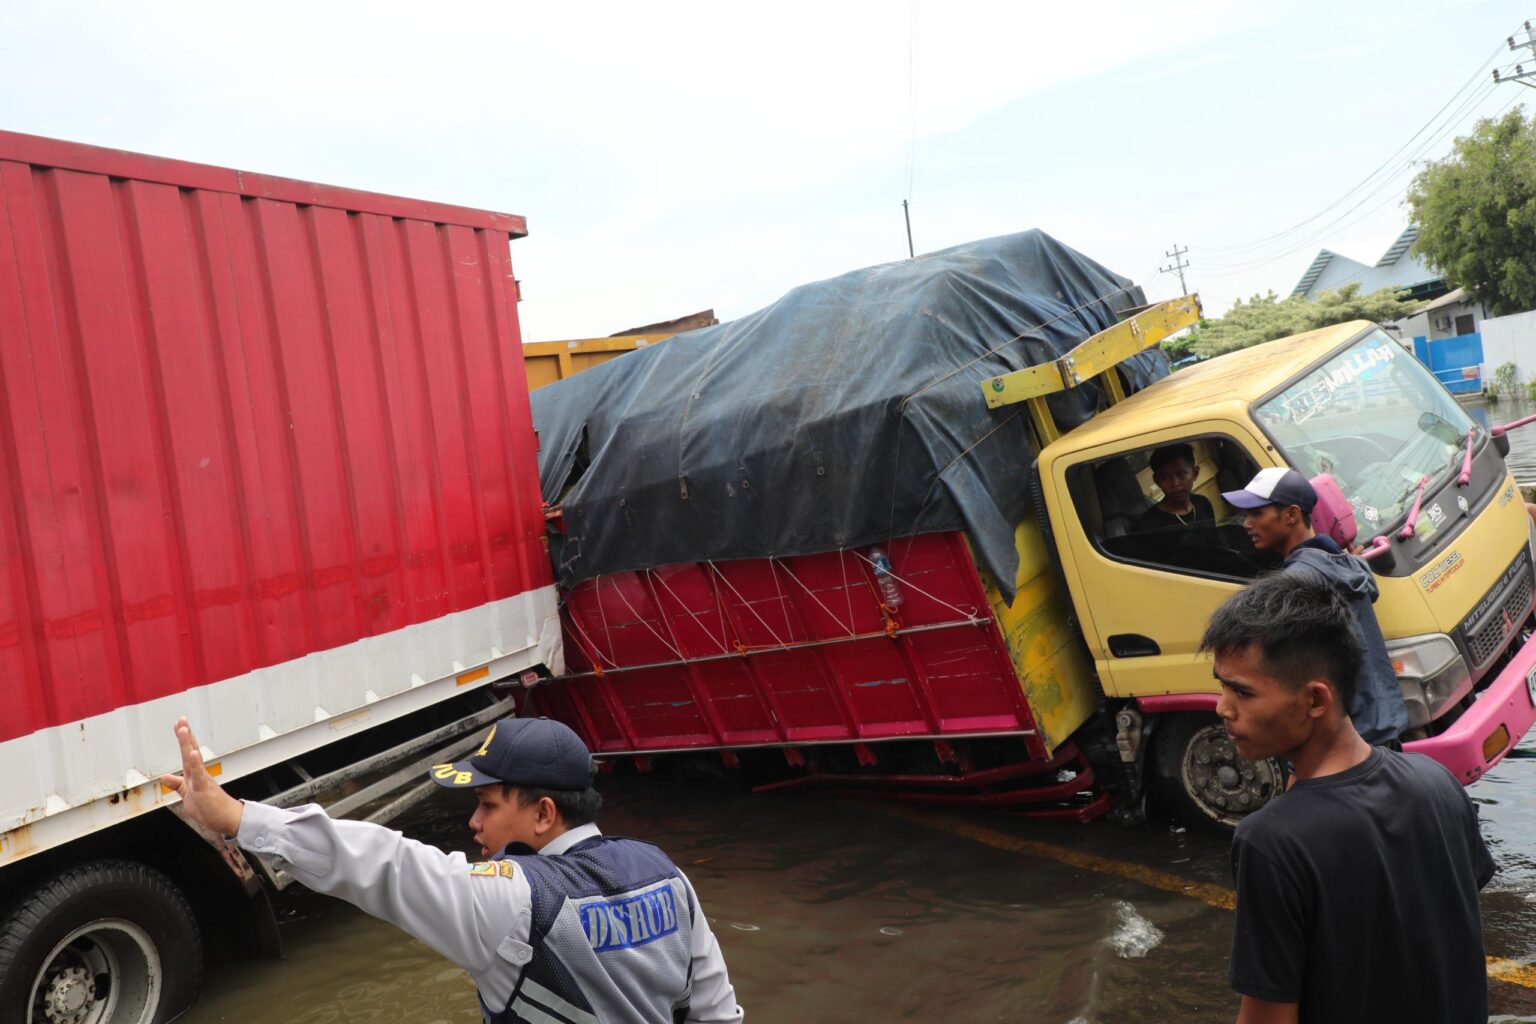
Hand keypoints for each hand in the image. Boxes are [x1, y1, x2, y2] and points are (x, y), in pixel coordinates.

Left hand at [161, 716, 243, 836]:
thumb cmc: (210, 808)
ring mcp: (202, 780)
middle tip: (182, 720)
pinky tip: (193, 754)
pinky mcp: (204, 790)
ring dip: (187, 744)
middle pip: (190, 751)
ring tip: (183, 730)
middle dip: (185, 736)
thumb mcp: (187, 795)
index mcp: (194, 775)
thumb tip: (165, 777)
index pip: (187, 753)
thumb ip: (177, 784)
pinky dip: (196, 764)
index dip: (183, 739)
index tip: (179, 724)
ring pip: (192, 760)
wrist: (226, 820)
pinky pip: (199, 775)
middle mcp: (198, 774)